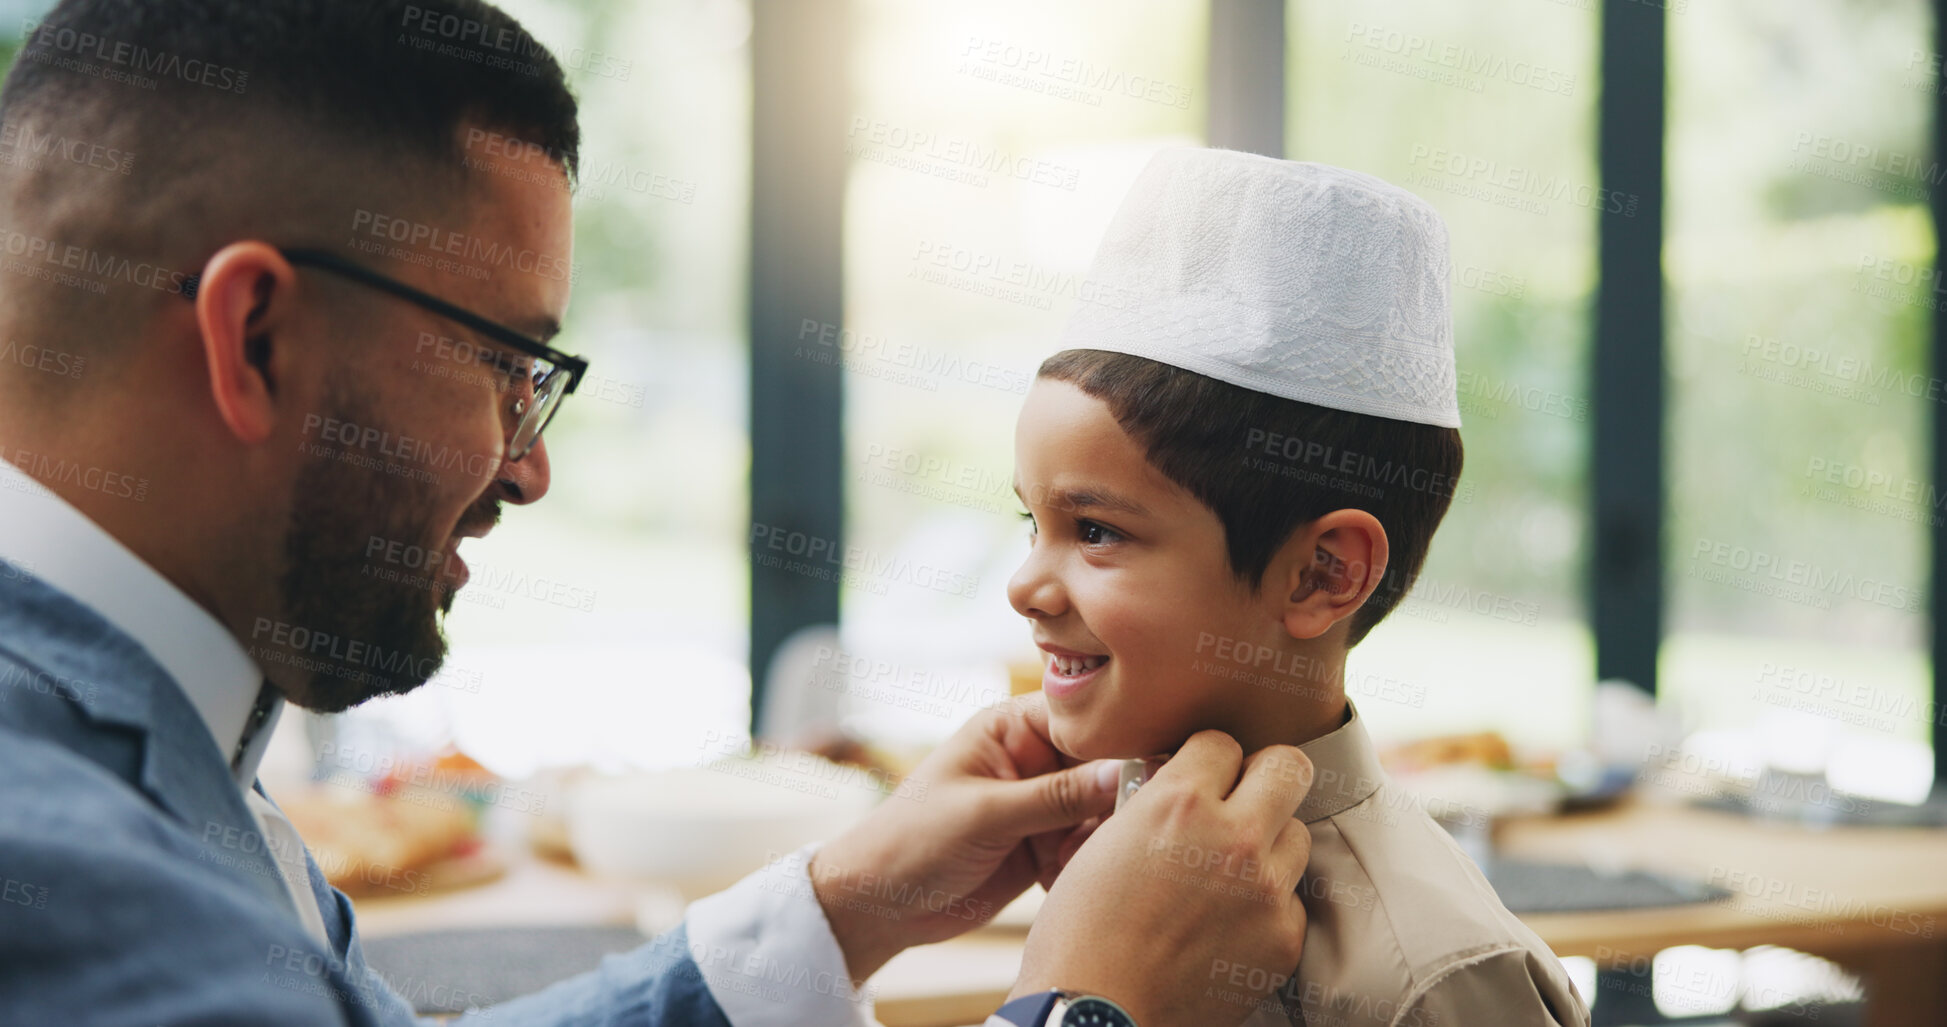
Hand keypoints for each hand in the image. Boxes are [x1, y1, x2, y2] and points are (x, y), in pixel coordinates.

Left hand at [809, 693, 1119, 979]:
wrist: (879, 905)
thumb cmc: (913, 840)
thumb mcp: (986, 815)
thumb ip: (1057, 796)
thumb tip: (1126, 771)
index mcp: (1013, 728)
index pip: (1085, 720)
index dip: (1121, 739)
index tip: (1151, 767)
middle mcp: (1035, 760)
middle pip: (1105, 765)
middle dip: (1114, 798)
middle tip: (1112, 828)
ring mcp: (1043, 805)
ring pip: (1104, 811)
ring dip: (1097, 838)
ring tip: (1065, 859)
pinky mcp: (1046, 846)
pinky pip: (1089, 847)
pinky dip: (1084, 864)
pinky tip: (1056, 879)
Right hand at [1010, 731, 1314, 1025]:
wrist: (1094, 1014)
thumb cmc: (1081, 931)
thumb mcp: (1105, 842)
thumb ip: (1156, 803)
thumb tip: (1185, 781)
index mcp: (1180, 802)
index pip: (1222, 742)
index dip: (1206, 761)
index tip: (1198, 779)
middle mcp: (1234, 838)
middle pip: (1289, 768)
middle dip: (1263, 777)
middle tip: (1240, 800)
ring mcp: (1266, 891)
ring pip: (1296, 835)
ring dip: (1267, 845)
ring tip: (1225, 874)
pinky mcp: (1284, 938)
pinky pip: (1292, 900)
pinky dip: (1266, 906)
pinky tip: (1224, 923)